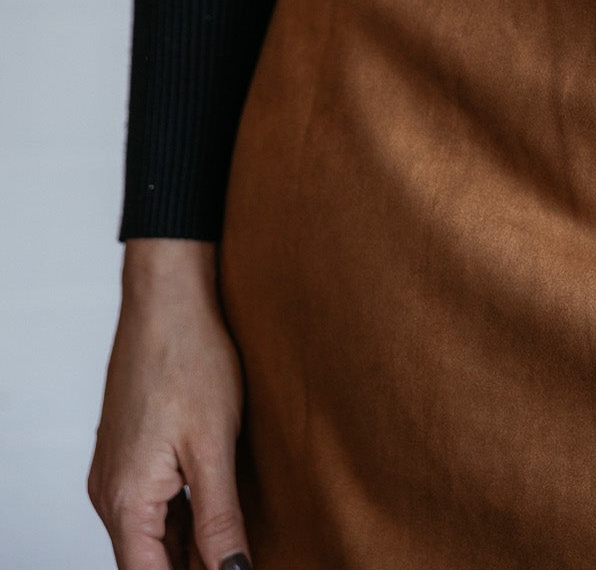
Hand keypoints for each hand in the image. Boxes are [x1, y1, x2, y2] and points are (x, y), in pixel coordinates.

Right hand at [88, 238, 250, 569]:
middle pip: (150, 560)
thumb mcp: (214, 446)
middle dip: (193, 564)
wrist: (166, 298)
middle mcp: (110, 494)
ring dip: (190, 545)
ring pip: (152, 534)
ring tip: (235, 541)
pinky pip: (151, 505)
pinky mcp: (128, 454)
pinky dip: (182, 517)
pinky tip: (216, 512)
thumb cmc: (189, 358)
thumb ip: (220, 519)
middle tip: (239, 555)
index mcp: (125, 500)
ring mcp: (116, 473)